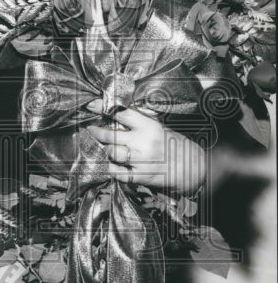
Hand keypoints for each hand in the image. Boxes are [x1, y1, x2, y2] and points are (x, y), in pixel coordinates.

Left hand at [87, 106, 205, 193]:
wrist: (192, 167)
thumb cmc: (175, 144)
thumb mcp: (160, 127)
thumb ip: (140, 122)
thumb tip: (117, 114)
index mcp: (149, 126)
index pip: (121, 113)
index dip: (103, 108)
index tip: (91, 105)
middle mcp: (142, 142)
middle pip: (110, 135)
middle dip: (97, 132)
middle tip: (91, 130)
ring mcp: (140, 160)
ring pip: (111, 153)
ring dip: (105, 150)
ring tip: (105, 148)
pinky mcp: (140, 176)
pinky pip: (116, 173)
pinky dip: (111, 168)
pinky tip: (112, 165)